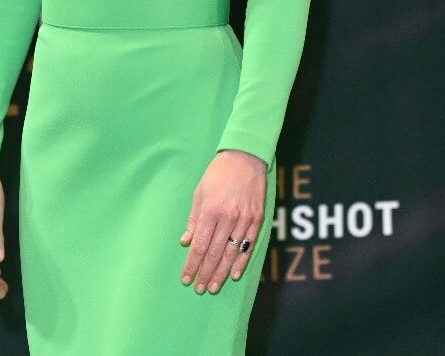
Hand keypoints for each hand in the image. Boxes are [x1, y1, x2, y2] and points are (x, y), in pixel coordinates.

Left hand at [179, 150, 266, 294]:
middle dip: (205, 273)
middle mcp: (228, 217)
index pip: (200, 245)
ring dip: (221, 272)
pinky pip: (249, 244)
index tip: (186, 278)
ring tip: (213, 286)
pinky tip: (234, 274)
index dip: (192, 264)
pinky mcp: (257, 218)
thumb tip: (186, 242)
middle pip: (215, 253)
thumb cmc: (218, 173)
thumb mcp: (199, 193)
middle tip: (199, 288)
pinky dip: (241, 260)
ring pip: (232, 252)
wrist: (246, 156)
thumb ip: (194, 219)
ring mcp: (245, 218)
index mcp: (211, 211)